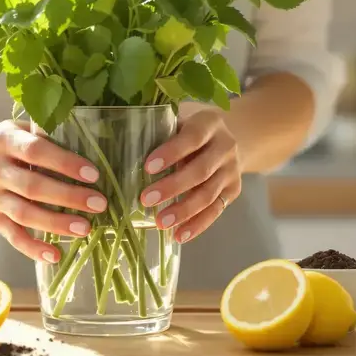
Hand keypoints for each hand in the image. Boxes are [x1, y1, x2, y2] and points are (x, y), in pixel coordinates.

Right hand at [0, 121, 107, 263]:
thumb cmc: (9, 143)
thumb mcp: (22, 127)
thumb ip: (47, 131)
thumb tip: (89, 139)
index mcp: (3, 140)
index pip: (35, 151)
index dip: (65, 163)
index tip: (93, 174)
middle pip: (32, 186)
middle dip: (68, 196)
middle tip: (98, 203)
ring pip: (24, 214)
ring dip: (56, 224)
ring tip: (85, 228)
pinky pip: (13, 236)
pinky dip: (33, 249)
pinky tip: (55, 255)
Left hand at [139, 109, 242, 243]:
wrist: (231, 136)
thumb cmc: (191, 129)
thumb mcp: (180, 120)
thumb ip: (160, 131)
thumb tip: (122, 149)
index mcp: (210, 123)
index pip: (192, 138)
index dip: (171, 152)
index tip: (148, 167)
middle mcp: (226, 147)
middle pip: (200, 170)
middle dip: (173, 187)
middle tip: (145, 200)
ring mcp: (232, 170)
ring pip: (208, 194)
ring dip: (183, 211)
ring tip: (160, 223)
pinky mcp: (233, 191)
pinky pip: (215, 211)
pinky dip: (197, 225)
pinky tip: (179, 235)